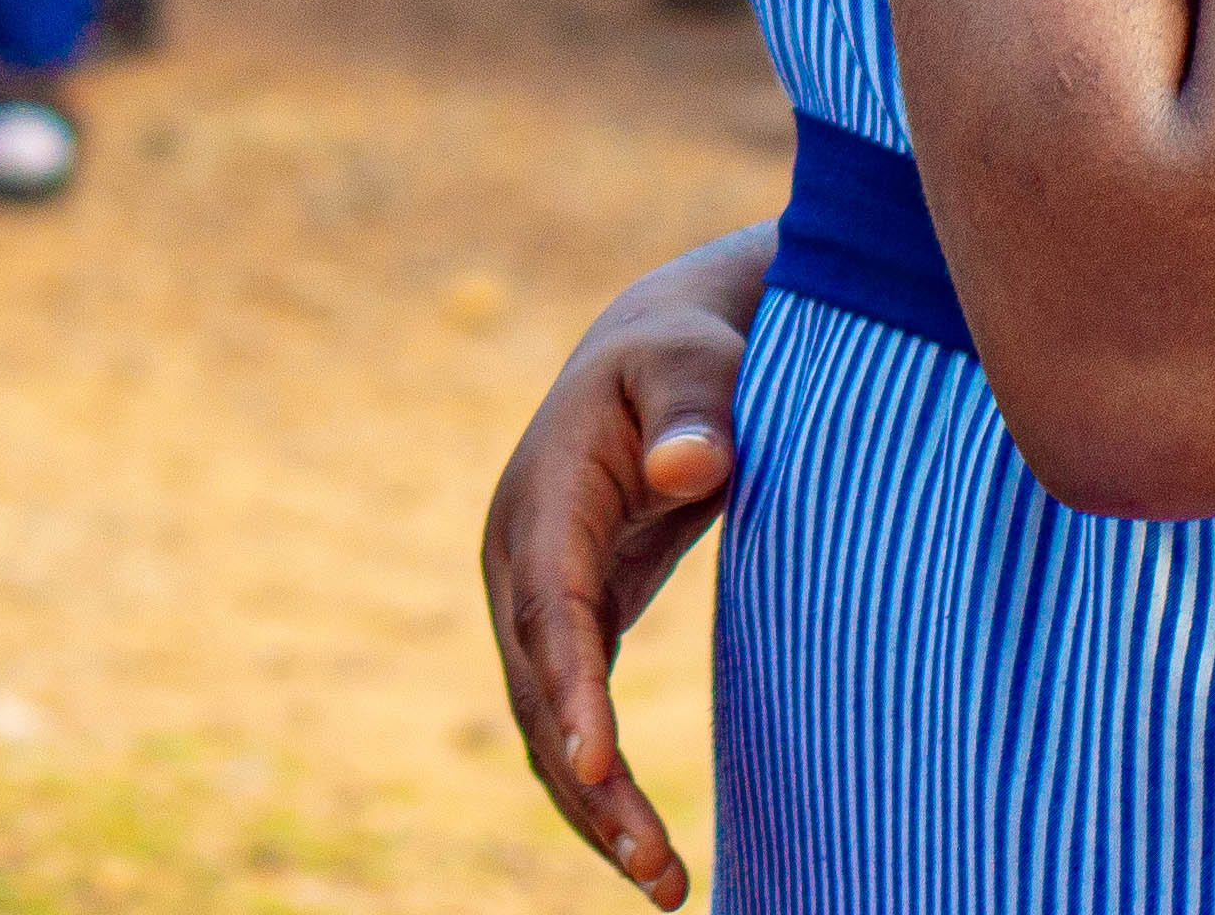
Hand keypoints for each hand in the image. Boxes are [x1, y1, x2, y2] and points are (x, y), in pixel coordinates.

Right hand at [484, 225, 765, 904]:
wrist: (655, 353)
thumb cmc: (684, 357)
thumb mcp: (695, 363)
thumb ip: (695, 411)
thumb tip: (689, 469)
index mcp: (541, 496)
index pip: (549, 604)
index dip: (572, 685)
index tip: (602, 761)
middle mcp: (518, 558)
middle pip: (542, 686)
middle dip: (590, 781)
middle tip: (656, 867)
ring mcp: (532, 599)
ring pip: (548, 722)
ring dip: (594, 807)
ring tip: (667, 885)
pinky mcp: (566, 626)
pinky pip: (569, 719)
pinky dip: (598, 788)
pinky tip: (647, 852)